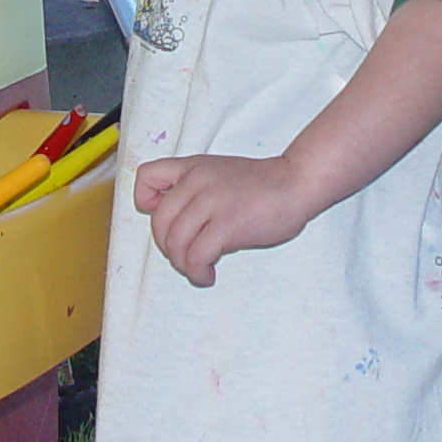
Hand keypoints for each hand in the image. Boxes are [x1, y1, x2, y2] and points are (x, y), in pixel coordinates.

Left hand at [134, 152, 317, 286]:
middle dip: (168, 247)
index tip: (167, 219)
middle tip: (187, 255)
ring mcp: (211, 202)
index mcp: (192, 168)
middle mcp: (196, 182)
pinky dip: (197, 272)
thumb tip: (170, 217)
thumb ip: (192, 187)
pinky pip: (195, 256)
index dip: (146, 202)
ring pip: (174, 243)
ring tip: (199, 268)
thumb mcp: (218, 172)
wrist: (295, 183)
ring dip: (182, 264)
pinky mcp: (227, 225)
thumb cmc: (262, 184)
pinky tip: (209, 274)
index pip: (145, 177)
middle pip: (158, 223)